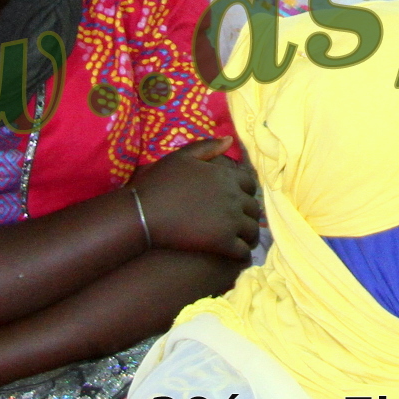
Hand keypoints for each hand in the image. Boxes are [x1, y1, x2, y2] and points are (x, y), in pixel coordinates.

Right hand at [128, 139, 262, 258]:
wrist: (144, 213)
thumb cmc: (160, 183)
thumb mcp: (183, 156)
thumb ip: (208, 146)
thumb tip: (230, 140)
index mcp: (227, 176)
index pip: (250, 185)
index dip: (247, 193)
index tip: (240, 201)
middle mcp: (234, 197)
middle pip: (254, 209)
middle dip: (250, 216)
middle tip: (242, 223)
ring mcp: (230, 221)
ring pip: (252, 231)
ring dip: (250, 236)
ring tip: (242, 241)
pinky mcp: (223, 243)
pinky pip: (243, 252)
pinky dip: (244, 255)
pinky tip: (238, 258)